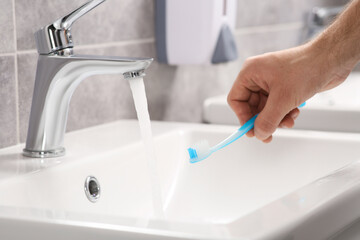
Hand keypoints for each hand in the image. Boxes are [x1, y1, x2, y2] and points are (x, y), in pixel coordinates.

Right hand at [227, 43, 350, 142]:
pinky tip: (294, 113)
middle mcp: (258, 76)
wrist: (331, 60)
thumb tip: (259, 133)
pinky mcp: (283, 86)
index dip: (243, 117)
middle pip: (251, 106)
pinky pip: (277, 105)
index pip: (236, 99)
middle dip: (263, 120)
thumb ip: (267, 120)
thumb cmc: (306, 69)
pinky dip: (284, 113)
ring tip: (288, 121)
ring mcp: (271, 81)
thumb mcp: (282, 100)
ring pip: (265, 108)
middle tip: (269, 133)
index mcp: (251, 72)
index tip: (252, 131)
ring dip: (276, 118)